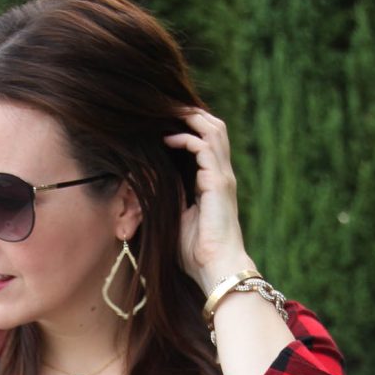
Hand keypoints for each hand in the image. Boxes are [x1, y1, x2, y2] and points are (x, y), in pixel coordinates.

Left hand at [164, 108, 255, 293]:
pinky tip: (168, 138)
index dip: (189, 127)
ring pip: (214, 130)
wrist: (216, 268)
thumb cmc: (196, 252)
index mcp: (213, 183)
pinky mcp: (219, 182)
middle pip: (214, 128)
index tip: (164, 121)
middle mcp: (221, 175)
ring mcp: (222, 177)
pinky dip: (187, 138)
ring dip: (191, 117)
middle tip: (166, 106)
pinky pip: (205, 147)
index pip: (206, 142)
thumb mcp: (177, 218)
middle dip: (191, 113)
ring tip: (168, 111)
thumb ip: (170, 197)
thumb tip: (152, 180)